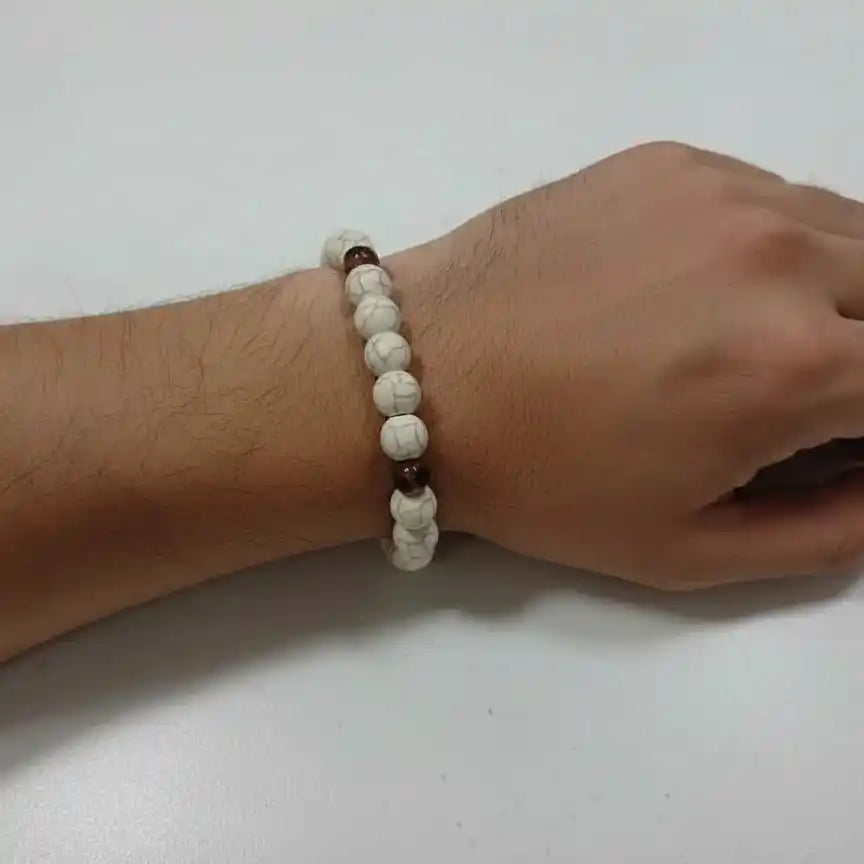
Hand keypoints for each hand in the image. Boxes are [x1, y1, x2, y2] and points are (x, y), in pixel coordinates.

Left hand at [397, 142, 863, 587]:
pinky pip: (774, 195)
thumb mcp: (687, 548)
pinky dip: (776, 245)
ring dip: (838, 292)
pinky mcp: (670, 163)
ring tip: (755, 342)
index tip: (832, 435)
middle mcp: (781, 256)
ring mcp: (723, 194)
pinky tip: (707, 288)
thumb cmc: (539, 477)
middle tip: (799, 395)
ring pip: (847, 232)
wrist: (418, 378)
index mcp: (797, 364)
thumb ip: (825, 532)